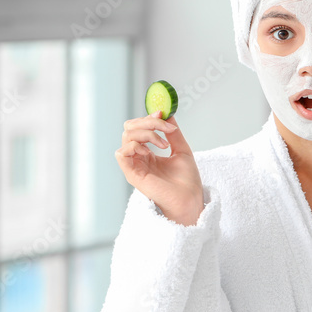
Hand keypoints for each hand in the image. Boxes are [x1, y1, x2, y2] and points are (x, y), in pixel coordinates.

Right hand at [115, 111, 204, 225]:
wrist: (190, 199)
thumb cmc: (187, 181)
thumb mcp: (182, 150)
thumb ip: (173, 134)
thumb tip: (169, 114)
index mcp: (148, 153)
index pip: (139, 128)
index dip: (149, 117)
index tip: (163, 112)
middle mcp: (138, 158)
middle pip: (130, 128)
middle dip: (147, 121)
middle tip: (164, 125)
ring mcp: (134, 166)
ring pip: (127, 137)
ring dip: (146, 133)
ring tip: (164, 143)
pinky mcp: (131, 174)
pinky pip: (122, 153)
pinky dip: (135, 145)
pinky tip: (150, 151)